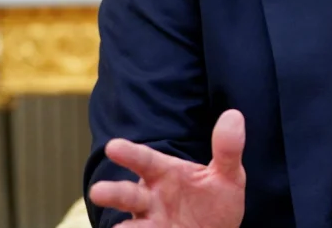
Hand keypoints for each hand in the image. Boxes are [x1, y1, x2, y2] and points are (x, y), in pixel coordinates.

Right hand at [89, 110, 246, 227]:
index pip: (145, 161)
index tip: (113, 146)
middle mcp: (151, 199)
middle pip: (127, 194)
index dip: (129, 153)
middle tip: (97, 191)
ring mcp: (151, 224)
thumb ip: (227, 149)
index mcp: (165, 174)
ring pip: (131, 225)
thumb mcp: (228, 175)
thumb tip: (234, 115)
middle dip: (112, 193)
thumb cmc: (216, 201)